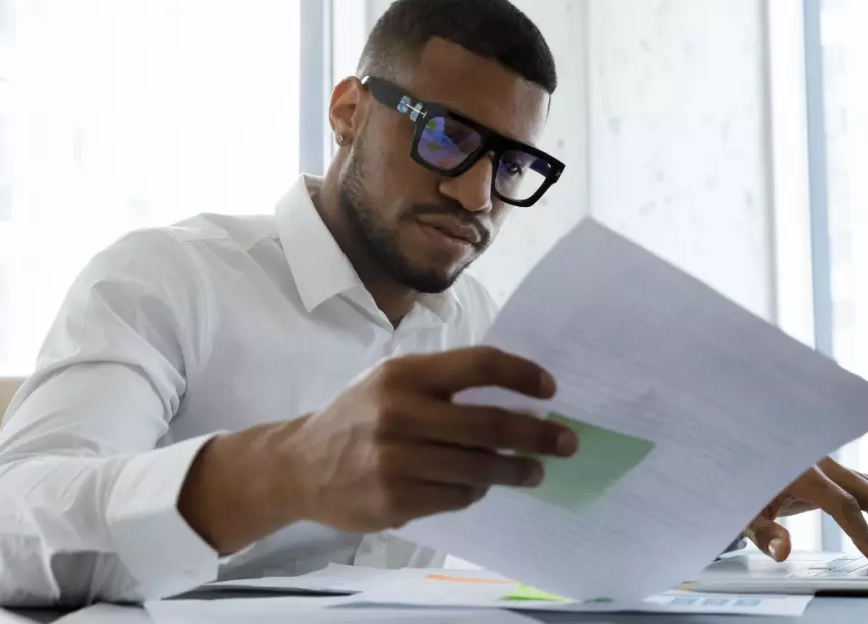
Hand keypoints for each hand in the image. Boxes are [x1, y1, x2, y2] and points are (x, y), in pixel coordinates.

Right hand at [278, 347, 577, 531]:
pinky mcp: (395, 501)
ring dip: (517, 470)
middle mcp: (400, 414)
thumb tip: (514, 396)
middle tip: (566, 441)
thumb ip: (443, 384)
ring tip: (535, 471)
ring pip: (479, 467)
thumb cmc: (359, 417)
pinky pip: (457, 497)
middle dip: (537, 434)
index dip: (521, 375)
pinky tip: (481, 486)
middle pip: (489, 423)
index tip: (549, 389)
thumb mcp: (391, 382)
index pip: (479, 366)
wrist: (300, 466)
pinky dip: (477, 492)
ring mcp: (396, 461)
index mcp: (404, 375)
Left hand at [745, 457, 867, 564]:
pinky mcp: (836, 472)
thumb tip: (782, 552)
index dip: (862, 531)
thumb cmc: (740, 486)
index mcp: (801, 471)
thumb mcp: (743, 512)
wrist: (738, 456)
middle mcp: (822, 463)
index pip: (842, 503)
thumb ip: (763, 532)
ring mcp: (832, 465)